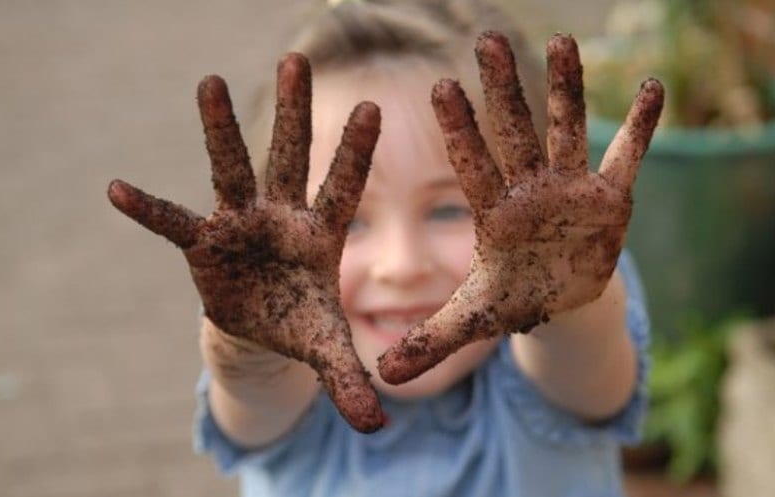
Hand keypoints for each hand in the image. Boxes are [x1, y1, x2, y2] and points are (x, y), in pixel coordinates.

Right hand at [108, 54, 383, 432]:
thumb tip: (378, 428)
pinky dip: (149, 209)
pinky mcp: (203, 242)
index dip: (354, 152)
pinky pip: (173, 223)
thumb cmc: (302, 321)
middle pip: (289, 158)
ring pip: (231, 169)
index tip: (371, 107)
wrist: (262, 324)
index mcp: (322, 235)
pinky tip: (117, 189)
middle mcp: (281, 217)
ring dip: (220, 130)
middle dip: (294, 113)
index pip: (343, 188)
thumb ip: (352, 380)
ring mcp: (240, 223)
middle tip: (295, 60)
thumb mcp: (327, 349)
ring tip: (208, 83)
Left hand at [378, 32, 663, 383]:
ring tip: (562, 39)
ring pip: (567, 130)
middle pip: (514, 133)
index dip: (460, 131)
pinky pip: (627, 156)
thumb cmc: (512, 297)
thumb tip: (383, 379)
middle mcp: (530, 191)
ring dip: (566, 88)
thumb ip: (429, 341)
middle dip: (504, 90)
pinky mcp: (609, 197)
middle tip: (488, 41)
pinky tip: (654, 88)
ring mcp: (570, 189)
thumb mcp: (473, 320)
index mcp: (495, 215)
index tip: (441, 88)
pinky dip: (642, 127)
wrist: (559, 295)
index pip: (474, 167)